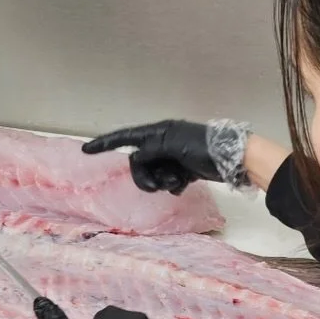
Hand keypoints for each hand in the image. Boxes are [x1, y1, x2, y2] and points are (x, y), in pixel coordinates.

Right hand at [83, 119, 222, 193]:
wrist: (232, 157)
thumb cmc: (203, 146)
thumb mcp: (172, 145)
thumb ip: (150, 151)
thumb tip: (138, 158)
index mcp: (158, 132)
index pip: (126, 137)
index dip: (105, 143)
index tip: (87, 150)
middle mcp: (163, 142)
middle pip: (138, 162)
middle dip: (145, 177)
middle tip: (157, 186)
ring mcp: (172, 157)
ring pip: (152, 174)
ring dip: (161, 182)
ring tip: (176, 183)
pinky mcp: (183, 170)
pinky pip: (166, 181)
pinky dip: (172, 185)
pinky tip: (184, 184)